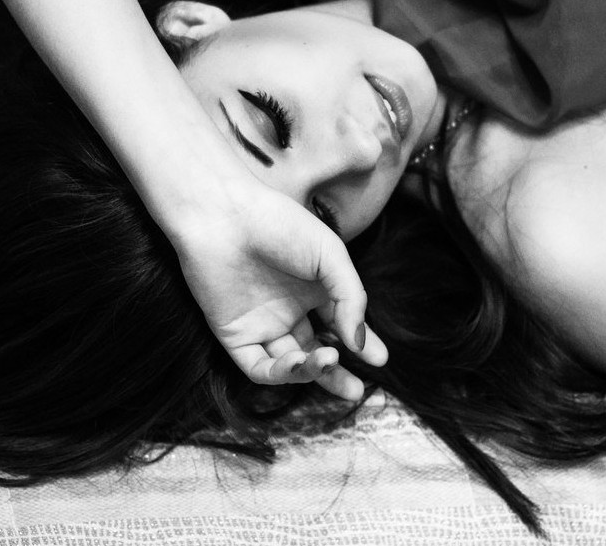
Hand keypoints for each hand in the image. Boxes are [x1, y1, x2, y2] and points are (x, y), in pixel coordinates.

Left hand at [175, 181, 388, 400]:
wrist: (225, 215)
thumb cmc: (280, 224)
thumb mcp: (331, 256)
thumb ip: (351, 298)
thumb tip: (359, 343)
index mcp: (312, 289)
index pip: (341, 325)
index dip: (361, 343)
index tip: (380, 359)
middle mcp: (288, 310)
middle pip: (316, 353)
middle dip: (336, 375)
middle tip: (356, 391)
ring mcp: (261, 324)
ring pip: (290, 365)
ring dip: (312, 371)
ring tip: (328, 360)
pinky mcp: (235, 335)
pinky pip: (259, 367)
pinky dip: (281, 372)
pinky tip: (299, 360)